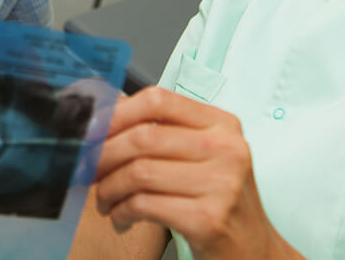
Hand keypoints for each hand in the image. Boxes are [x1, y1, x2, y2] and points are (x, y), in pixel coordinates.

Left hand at [93, 87, 299, 259]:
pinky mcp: (208, 219)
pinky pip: (145, 205)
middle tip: (89, 172)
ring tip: (106, 201)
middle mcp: (226, 149)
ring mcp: (220, 184)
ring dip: (109, 189)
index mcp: (222, 125)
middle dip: (103, 155)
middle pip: (143, 137)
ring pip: (139, 172)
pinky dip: (122, 212)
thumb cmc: (219, 202)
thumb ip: (163, 133)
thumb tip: (105, 115)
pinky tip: (122, 219)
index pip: (159, 100)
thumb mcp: (203, 158)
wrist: (255, 252)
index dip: (117, 113)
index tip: (92, 131)